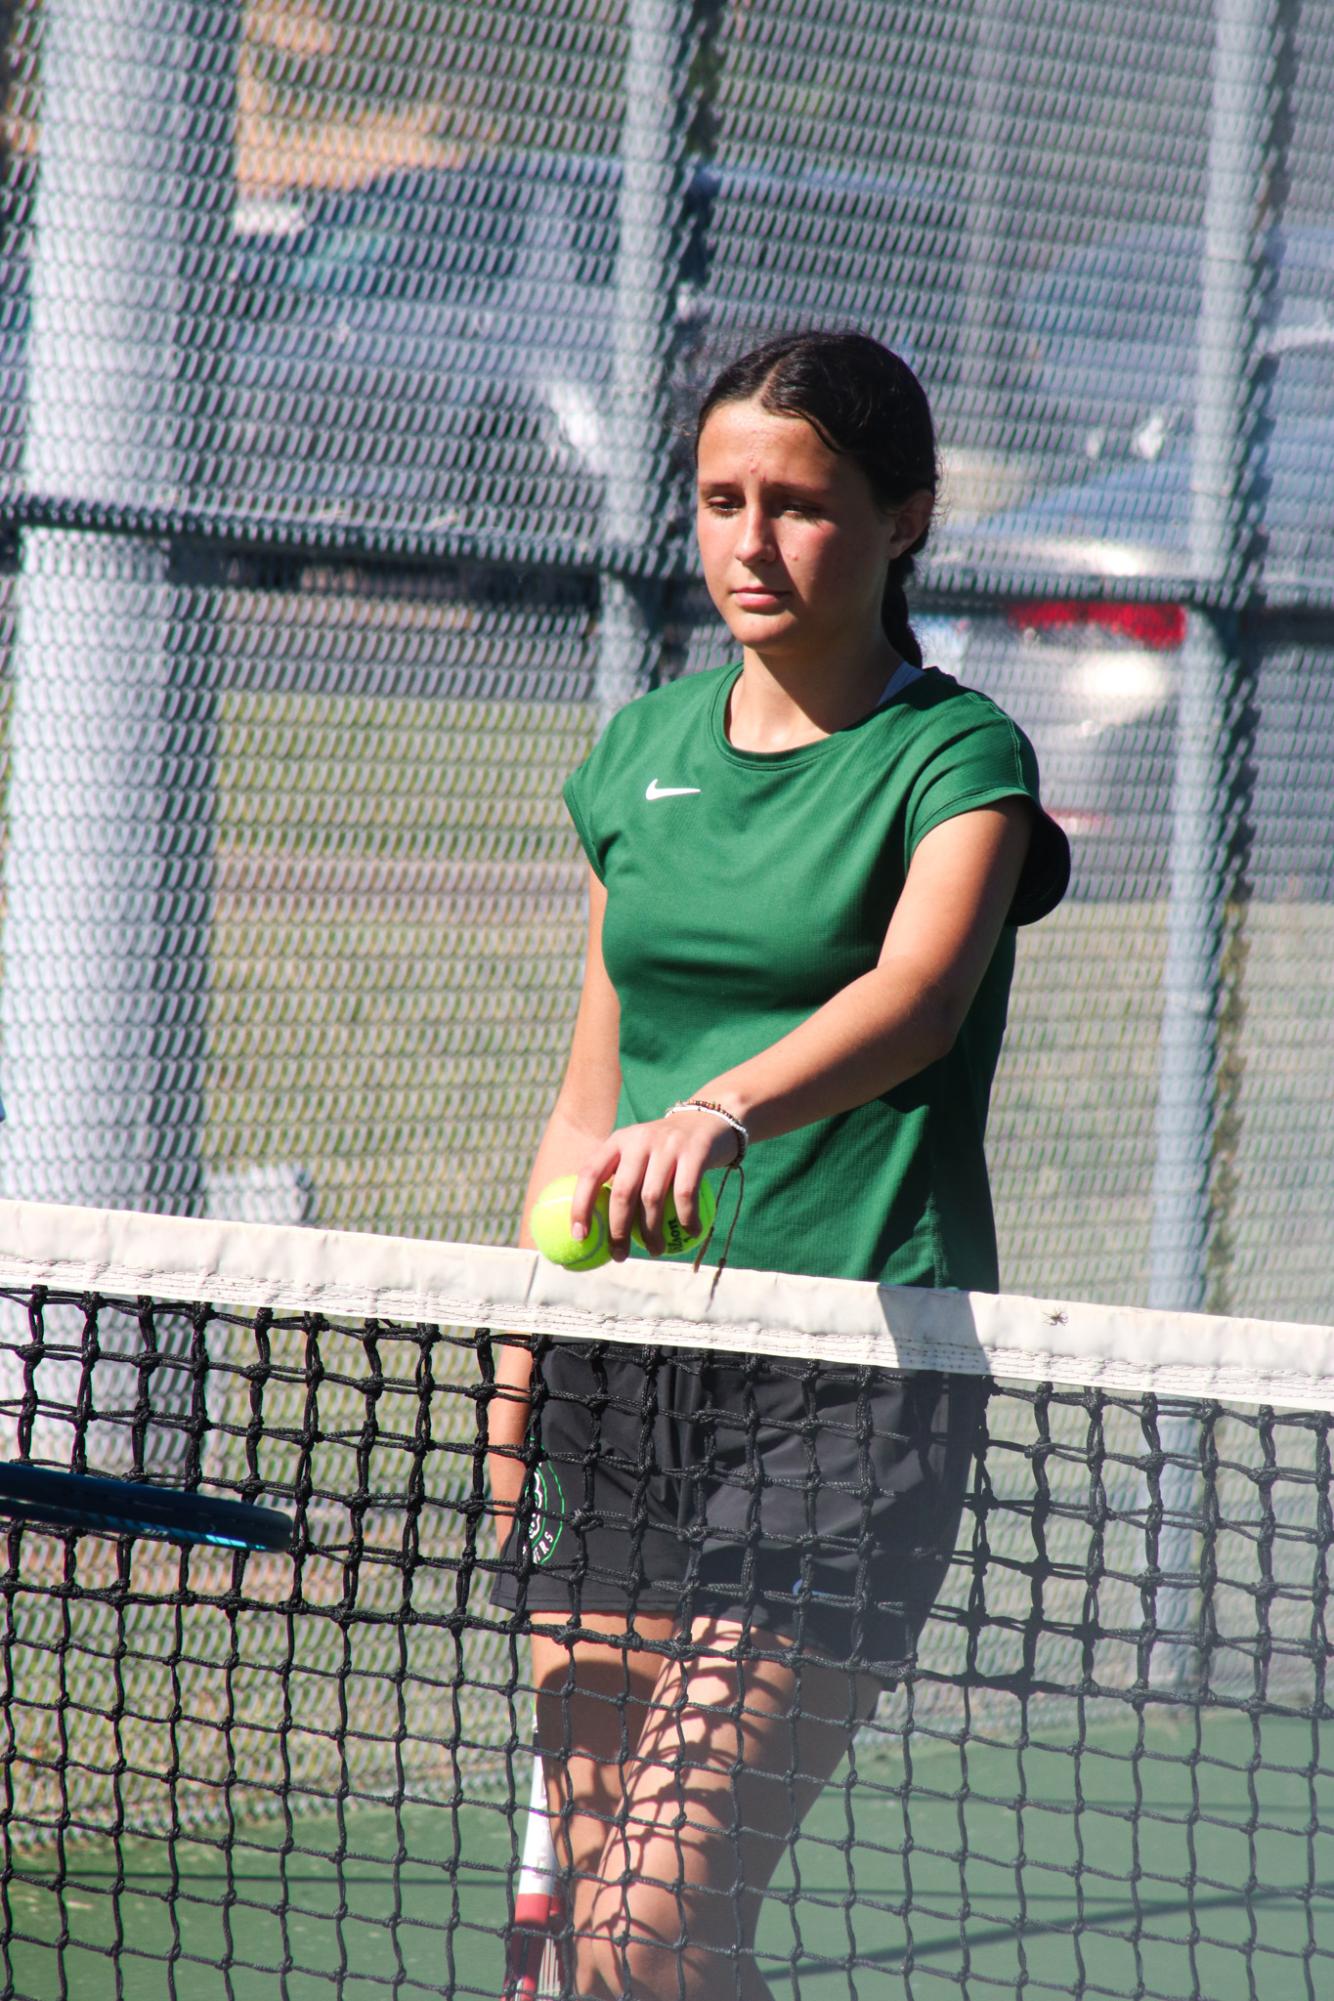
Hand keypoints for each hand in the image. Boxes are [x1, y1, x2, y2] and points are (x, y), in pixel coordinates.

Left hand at [570, 1109, 739, 1259]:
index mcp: (618, 1141)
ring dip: (652, 1232)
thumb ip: (619, 1180)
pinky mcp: (694, 1151)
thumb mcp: (638, 1154)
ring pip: (652, 1198)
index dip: (580, 1206)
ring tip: (656, 1250)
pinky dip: (687, 1219)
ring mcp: (667, 1144)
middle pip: (622, 1193)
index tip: (580, 1237)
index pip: (590, 1174)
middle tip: (619, 1255)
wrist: (709, 1119)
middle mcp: (639, 1139)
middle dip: (618, 1230)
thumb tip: (596, 1230)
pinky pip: (686, 1195)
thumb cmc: (666, 1151)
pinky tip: (690, 1233)